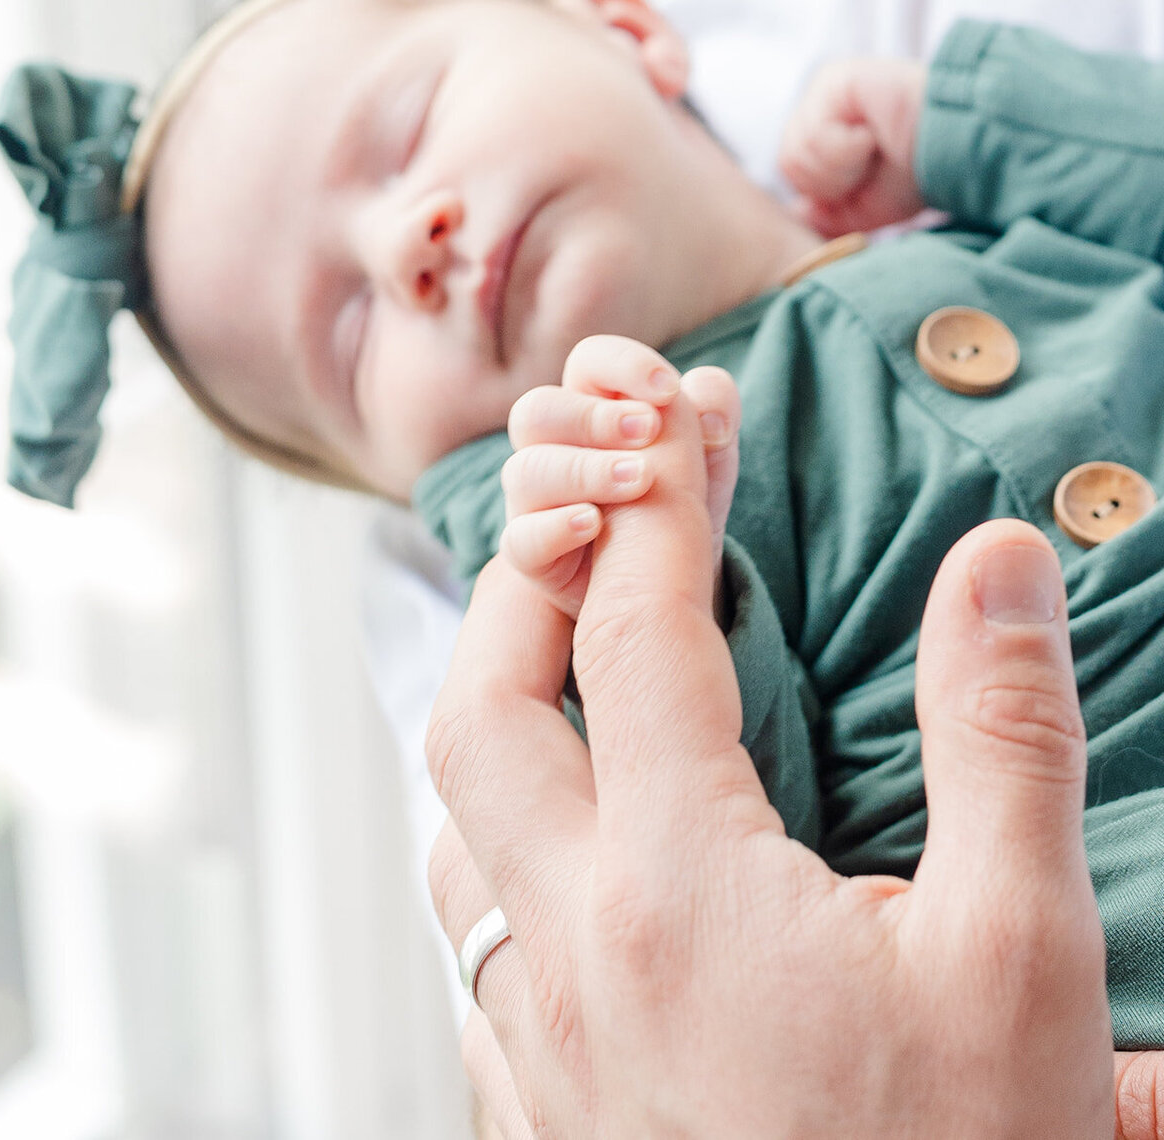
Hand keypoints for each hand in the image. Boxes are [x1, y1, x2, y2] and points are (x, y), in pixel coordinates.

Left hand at [428, 389, 1115, 1137]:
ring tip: (553, 661)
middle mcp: (578, 949)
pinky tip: (564, 863)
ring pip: (457, 833)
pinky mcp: (548, 1119)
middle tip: (578, 507)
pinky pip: (479, 948)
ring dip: (493, 722)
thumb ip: (1003, 739)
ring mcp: (544, 1043)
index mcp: (684, 883)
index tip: (674, 411)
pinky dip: (504, 857)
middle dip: (517, 580)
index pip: (632, 630)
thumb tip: (998, 561)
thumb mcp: (1024, 959)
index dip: (655, 502)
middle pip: (481, 708)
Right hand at [501, 334, 739, 619]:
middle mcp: (553, 447)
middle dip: (593, 417)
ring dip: (585, 469)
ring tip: (641, 481)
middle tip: (649, 431)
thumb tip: (709, 416)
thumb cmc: (680, 497)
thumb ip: (715, 409)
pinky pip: (520, 538)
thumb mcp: (710, 451)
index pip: (589, 361)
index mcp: (594, 406)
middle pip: (537, 410)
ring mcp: (535, 502)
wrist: (668, 578)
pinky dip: (555, 527)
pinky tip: (595, 524)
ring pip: (525, 470)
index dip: (624, 365)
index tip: (668, 390)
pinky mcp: (533, 554)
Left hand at [779, 57, 926, 235]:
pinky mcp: (835, 79)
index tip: (867, 180)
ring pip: (796, 151)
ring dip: (841, 166)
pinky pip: (814, 134)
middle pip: (789, 162)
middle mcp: (822, 104)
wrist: (960, 146)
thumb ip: (829, 213)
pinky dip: (846, 149)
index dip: (827, 191)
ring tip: (874, 149)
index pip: (794, 171)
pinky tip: (872, 136)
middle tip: (871, 165)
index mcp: (827, 128)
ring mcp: (826, 89)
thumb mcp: (870, 207)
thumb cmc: (922, 172)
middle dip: (832, 181)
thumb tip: (798, 211)